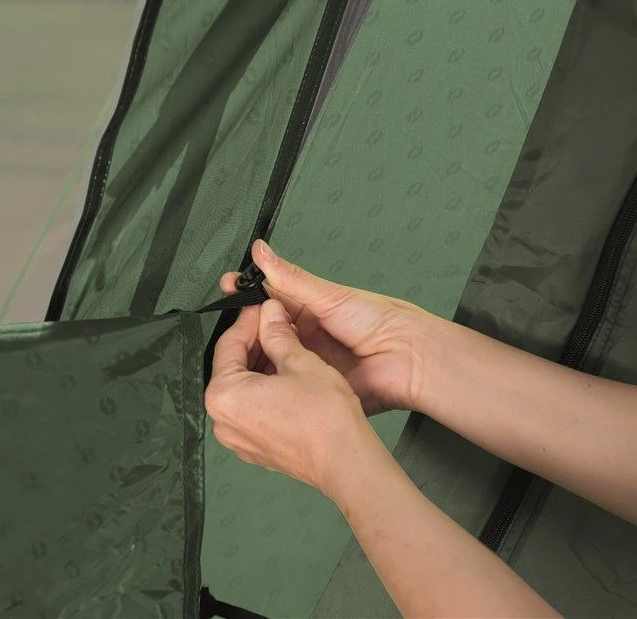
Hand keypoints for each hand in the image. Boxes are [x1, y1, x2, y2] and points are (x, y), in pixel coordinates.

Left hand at [205, 298, 384, 495]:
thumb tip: (269, 315)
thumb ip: (278, 334)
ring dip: (260, 366)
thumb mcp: (300, 361)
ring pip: (241, 389)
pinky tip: (286, 377)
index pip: (228, 344)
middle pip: (231, 367)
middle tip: (275, 323)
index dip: (248, 320)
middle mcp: (223, 420)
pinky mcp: (254, 448)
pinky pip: (251, 410)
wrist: (346, 461)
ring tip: (286, 348)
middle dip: (254, 343)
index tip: (261, 308)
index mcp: (224, 395)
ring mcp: (238, 438)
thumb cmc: (325, 420)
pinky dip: (263, 390)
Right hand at [219, 240, 435, 413]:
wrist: (409, 361)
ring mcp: (306, 361)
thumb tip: (261, 250)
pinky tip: (256, 377)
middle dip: (245, 327)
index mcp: (308, 308)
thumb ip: (290, 278)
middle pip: (264, 330)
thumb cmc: (381, 322)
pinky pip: (285, 384)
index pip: (268, 297)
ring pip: (270, 358)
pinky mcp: (311, 386)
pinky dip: (271, 381)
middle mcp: (304, 334)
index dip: (246, 293)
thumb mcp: (328, 296)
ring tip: (238, 350)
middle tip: (230, 324)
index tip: (227, 286)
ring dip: (256, 355)